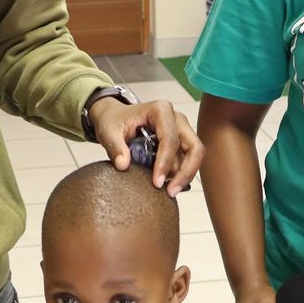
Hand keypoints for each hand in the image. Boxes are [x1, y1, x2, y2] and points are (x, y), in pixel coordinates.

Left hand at [90, 96, 204, 194]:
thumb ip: (114, 147)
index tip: (156, 183)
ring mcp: (181, 129)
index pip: (170, 140)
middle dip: (186, 172)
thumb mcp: (108, 132)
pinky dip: (180, 174)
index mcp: (161, 110)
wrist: (114, 117)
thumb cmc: (113, 121)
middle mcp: (176, 118)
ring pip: (195, 155)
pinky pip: (188, 159)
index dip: (165, 163)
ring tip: (167, 191)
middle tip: (171, 192)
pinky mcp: (181, 141)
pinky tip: (168, 186)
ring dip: (184, 175)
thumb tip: (122, 165)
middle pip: (194, 147)